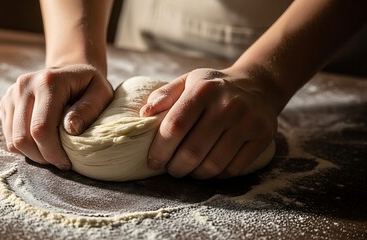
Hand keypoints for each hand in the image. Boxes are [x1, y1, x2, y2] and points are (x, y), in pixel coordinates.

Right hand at [0, 64, 112, 169]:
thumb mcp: (102, 93)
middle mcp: (25, 85)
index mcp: (48, 82)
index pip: (41, 127)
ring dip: (33, 155)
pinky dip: (25, 148)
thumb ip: (89, 109)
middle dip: (42, 157)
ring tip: (52, 153)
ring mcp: (12, 94)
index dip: (52, 152)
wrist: (71, 71)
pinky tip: (42, 144)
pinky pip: (9, 137)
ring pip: (13, 140)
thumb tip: (70, 129)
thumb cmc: (90, 86)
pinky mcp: (6, 103)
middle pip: (23, 137)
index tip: (66, 162)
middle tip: (60, 161)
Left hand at [140, 68, 278, 178]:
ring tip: (189, 170)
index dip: (160, 149)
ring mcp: (248, 122)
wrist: (258, 86)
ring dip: (195, 174)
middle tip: (172, 169)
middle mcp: (228, 105)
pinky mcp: (262, 137)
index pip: (175, 126)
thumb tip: (144, 114)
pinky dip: (217, 175)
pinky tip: (209, 168)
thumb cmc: (214, 87)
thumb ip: (164, 95)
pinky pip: (234, 169)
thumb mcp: (188, 81)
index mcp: (204, 90)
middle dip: (176, 167)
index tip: (153, 162)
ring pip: (213, 164)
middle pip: (193, 151)